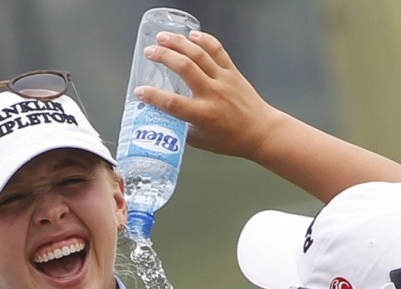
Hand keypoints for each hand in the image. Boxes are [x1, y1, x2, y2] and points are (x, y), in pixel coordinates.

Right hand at [136, 30, 282, 160]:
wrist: (260, 132)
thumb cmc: (231, 139)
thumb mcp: (200, 141)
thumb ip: (182, 128)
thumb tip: (165, 118)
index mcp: (203, 115)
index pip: (172, 103)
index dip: (153, 96)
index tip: (140, 92)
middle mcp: (212, 94)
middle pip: (184, 68)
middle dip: (163, 56)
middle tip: (149, 52)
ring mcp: (223, 80)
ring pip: (198, 54)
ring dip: (179, 42)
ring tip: (163, 37)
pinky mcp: (232, 71)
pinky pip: (217, 50)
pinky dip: (204, 39)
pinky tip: (192, 35)